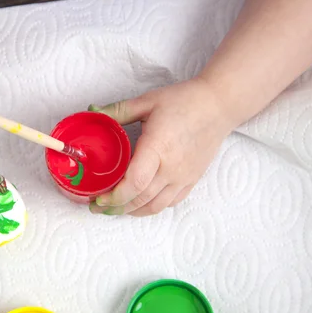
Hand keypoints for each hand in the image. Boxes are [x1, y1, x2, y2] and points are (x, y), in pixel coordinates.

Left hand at [89, 78, 235, 216]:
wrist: (218, 105)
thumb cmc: (184, 101)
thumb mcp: (148, 101)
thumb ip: (118, 111)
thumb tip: (92, 111)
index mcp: (158, 148)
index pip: (134, 183)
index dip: (114, 196)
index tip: (98, 198)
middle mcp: (172, 168)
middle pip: (140, 199)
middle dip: (116, 207)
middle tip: (97, 206)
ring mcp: (183, 177)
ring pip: (155, 206)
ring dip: (132, 211)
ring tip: (115, 209)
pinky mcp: (192, 180)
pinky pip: (170, 202)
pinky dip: (151, 207)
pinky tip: (139, 203)